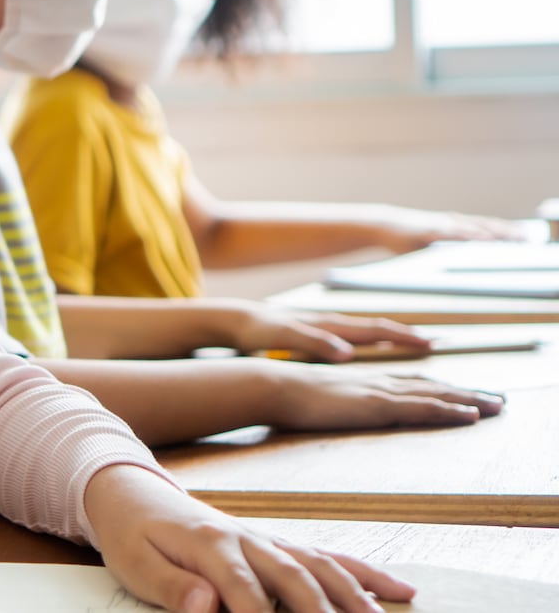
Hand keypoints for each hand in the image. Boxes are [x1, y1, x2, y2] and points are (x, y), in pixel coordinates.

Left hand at [85, 464, 413, 611]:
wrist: (131, 493)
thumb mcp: (136, 563)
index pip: (244, 594)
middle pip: (296, 580)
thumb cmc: (132, 535)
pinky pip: (326, 556)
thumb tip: (206, 605)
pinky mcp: (276, 544)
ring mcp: (266, 540)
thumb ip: (171, 586)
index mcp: (210, 545)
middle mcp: (247, 539)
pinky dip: (362, 574)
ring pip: (321, 567)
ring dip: (355, 597)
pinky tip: (397, 590)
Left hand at [226, 301, 427, 362]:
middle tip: (436, 344)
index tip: (430, 344)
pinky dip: (373, 341)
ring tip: (416, 345)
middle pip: (379, 327)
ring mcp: (325, 327)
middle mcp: (332, 323)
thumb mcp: (283, 337)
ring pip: (368, 331)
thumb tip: (347, 353)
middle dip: (408, 335)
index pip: (376, 329)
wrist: (234, 319)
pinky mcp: (316, 333)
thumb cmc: (257, 330)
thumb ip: (313, 343)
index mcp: (329, 325)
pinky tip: (376, 350)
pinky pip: (354, 336)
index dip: (404, 337)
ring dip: (394, 337)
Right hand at [263, 360, 502, 430]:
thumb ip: (328, 404)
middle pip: (429, 385)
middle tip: (494, 400)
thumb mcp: (313, 401)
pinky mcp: (377, 404)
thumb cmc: (284, 396)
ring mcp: (378, 391)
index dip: (436, 389)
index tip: (459, 394)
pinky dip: (449, 410)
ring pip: (435, 394)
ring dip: (468, 400)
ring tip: (495, 405)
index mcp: (361, 381)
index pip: (408, 384)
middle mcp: (376, 381)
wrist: (271, 385)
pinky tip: (470, 415)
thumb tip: (329, 411)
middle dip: (463, 392)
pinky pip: (423, 408)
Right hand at [375, 207, 527, 252]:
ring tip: (515, 237)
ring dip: (497, 231)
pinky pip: (458, 232)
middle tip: (527, 238)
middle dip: (507, 231)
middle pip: (486, 225)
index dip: (503, 232)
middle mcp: (452, 222)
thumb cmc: (404, 238)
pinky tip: (486, 238)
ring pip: (476, 227)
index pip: (484, 228)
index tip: (522, 237)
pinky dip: (474, 234)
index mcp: (452, 227)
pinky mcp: (433, 228)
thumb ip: (444, 250)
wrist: (381, 226)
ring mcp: (443, 224)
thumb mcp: (427, 246)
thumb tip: (457, 265)